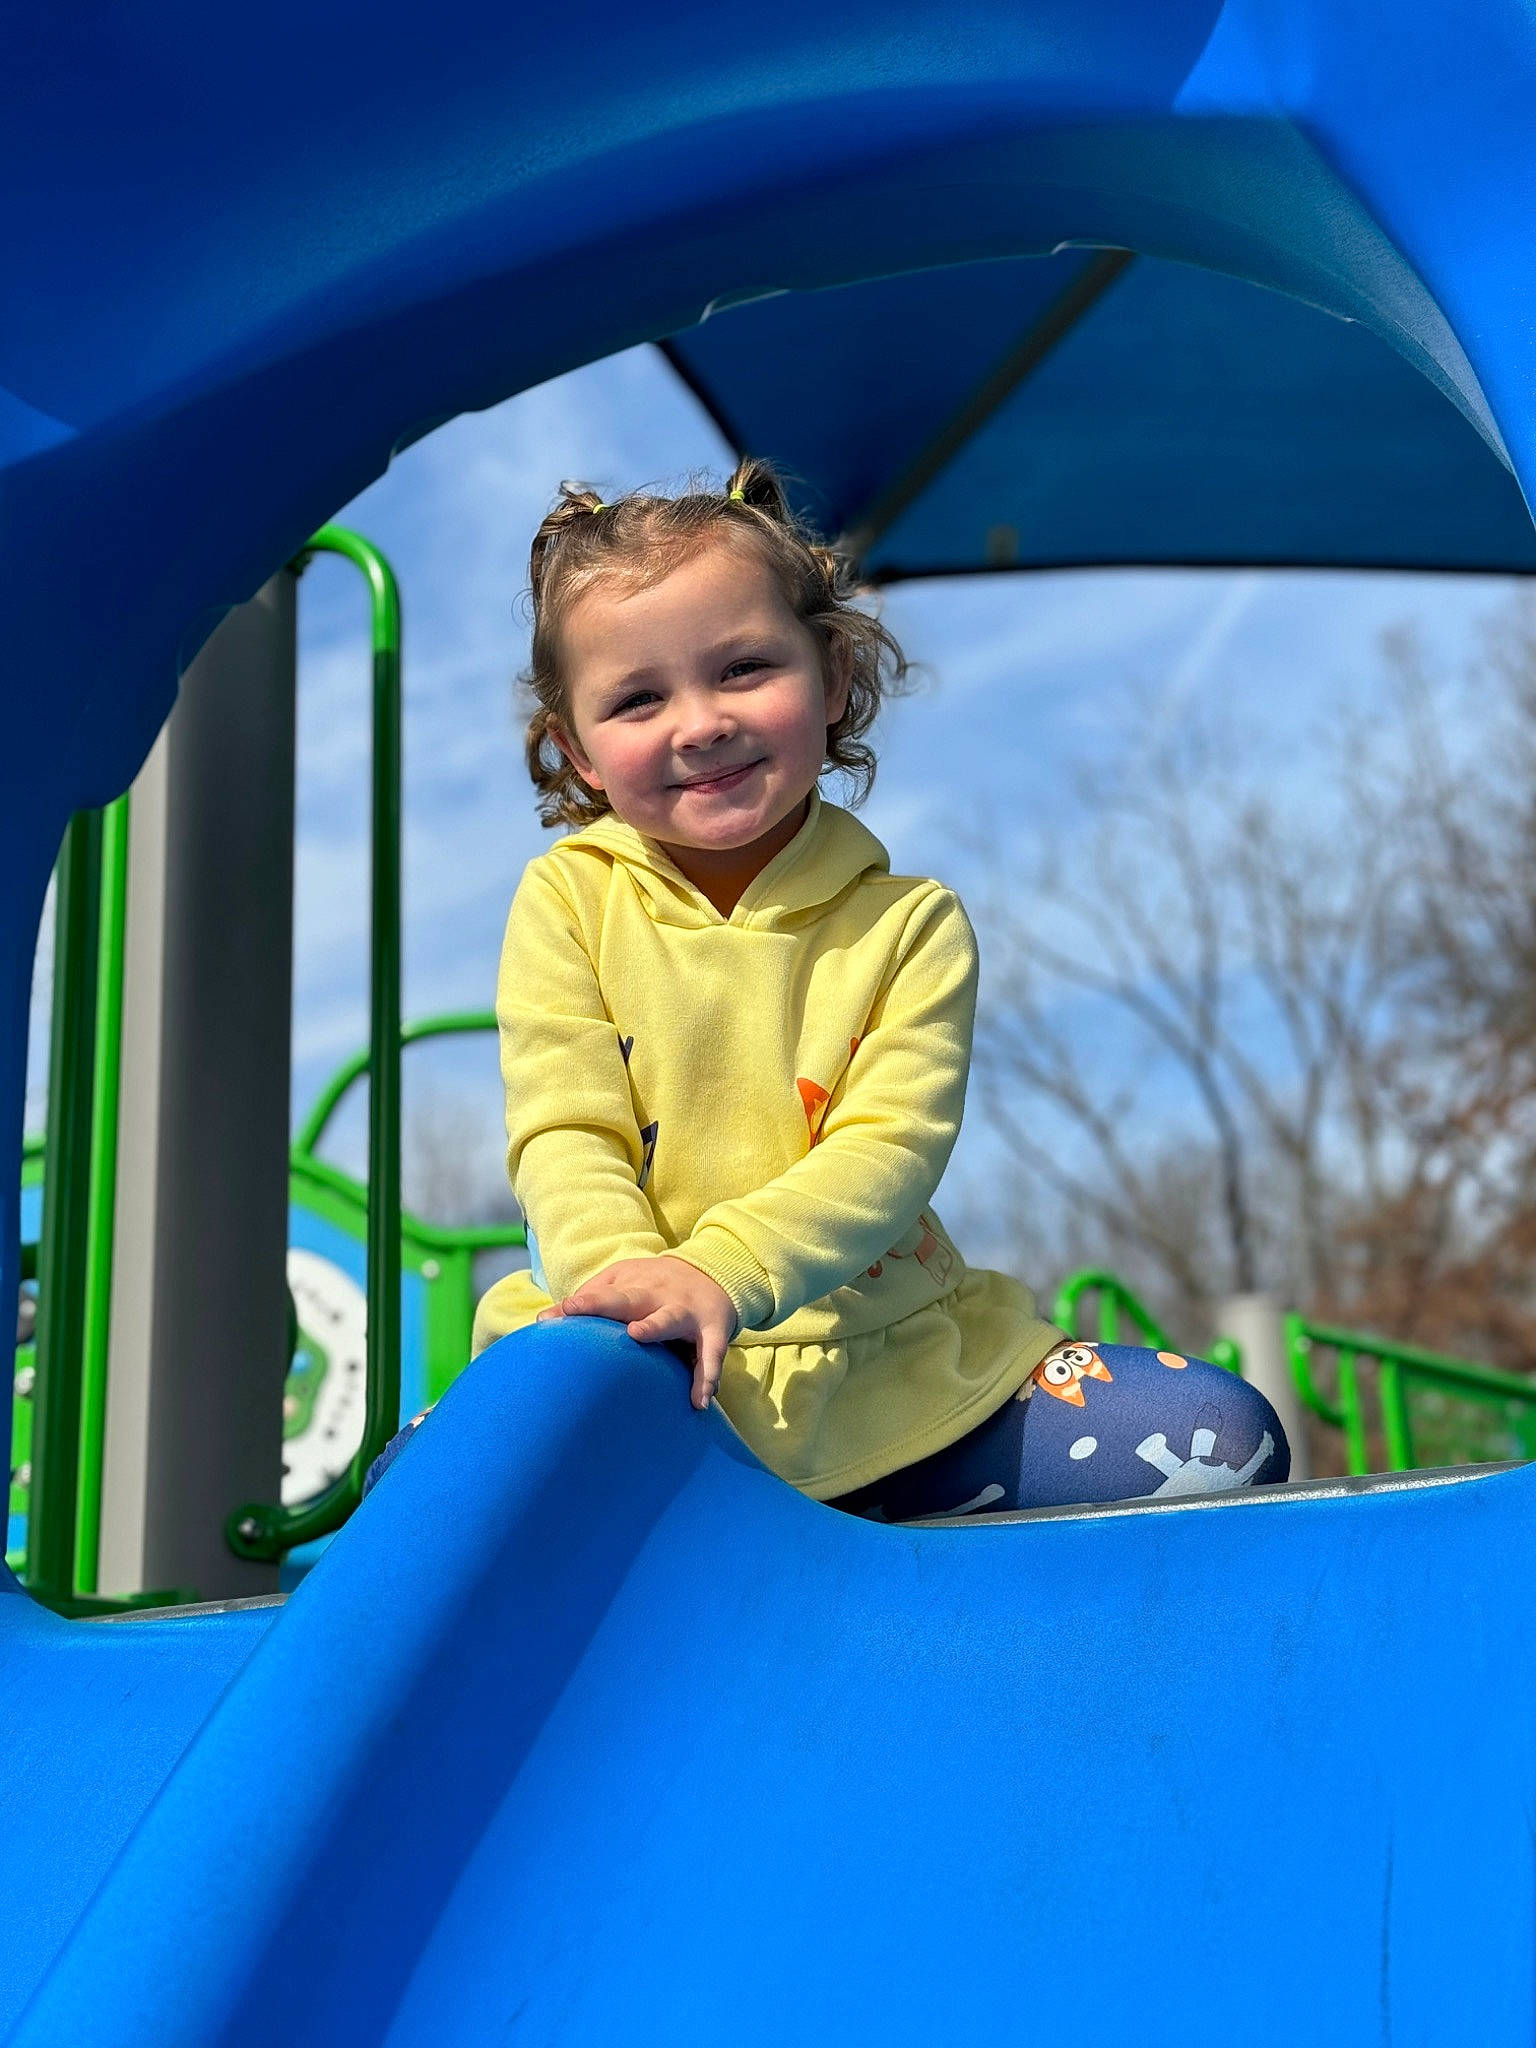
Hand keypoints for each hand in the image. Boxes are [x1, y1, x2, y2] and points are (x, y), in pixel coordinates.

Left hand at [538, 1256, 737, 1408]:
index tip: (556, 1314)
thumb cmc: (653, 1288)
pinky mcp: (712, 1331)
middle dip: (604, 1303)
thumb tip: (542, 1322)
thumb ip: (589, 1300)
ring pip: (670, 1317)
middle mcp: (657, 1295)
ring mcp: (685, 1311)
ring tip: (638, 1335)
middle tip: (578, 1310)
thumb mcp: (624, 1283)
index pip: (601, 1293)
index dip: (580, 1302)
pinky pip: (711, 1355)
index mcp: (633, 1284)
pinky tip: (698, 1401)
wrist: (714, 1272)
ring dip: (654, 1325)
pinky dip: (707, 1377)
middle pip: (628, 1298)